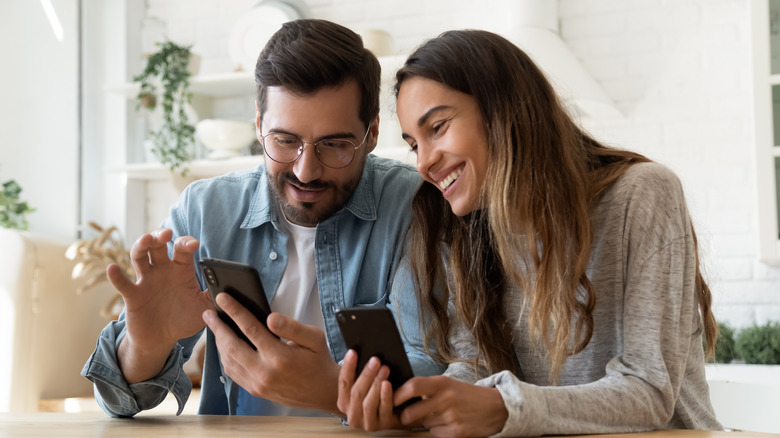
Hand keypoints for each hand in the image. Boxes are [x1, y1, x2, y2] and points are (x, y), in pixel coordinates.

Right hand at [112, 228, 212, 381]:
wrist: (162, 340)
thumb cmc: (183, 320)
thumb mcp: (204, 309)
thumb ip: (216, 297)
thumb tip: (230, 289)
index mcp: (181, 270)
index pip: (182, 249)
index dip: (186, 243)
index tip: (193, 245)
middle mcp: (162, 270)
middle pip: (158, 245)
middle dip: (160, 235)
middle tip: (167, 234)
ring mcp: (146, 280)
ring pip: (140, 256)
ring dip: (141, 245)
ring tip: (146, 240)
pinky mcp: (133, 295)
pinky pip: (122, 283)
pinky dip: (116, 276)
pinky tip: (113, 269)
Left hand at [203, 293, 341, 412]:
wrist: (322, 391)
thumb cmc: (318, 360)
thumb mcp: (314, 337)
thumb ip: (292, 326)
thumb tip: (270, 317)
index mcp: (280, 356)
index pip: (250, 329)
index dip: (234, 311)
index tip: (222, 298)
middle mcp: (265, 372)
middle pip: (231, 345)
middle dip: (217, 326)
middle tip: (208, 313)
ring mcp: (257, 384)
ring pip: (228, 360)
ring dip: (218, 342)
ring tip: (215, 326)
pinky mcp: (255, 390)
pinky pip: (232, 372)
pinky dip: (225, 357)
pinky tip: (224, 345)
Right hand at [337, 350, 403, 430]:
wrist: (395, 413)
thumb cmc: (377, 393)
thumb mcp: (366, 385)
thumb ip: (361, 375)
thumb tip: (361, 352)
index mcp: (344, 403)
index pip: (343, 382)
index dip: (348, 366)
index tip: (353, 352)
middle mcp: (352, 415)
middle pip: (356, 392)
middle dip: (366, 375)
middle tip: (375, 359)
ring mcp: (366, 423)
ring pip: (368, 403)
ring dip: (376, 384)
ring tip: (385, 368)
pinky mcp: (382, 426)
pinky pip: (383, 410)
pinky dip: (385, 396)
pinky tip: (387, 384)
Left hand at [395, 376, 508, 436]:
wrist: (496, 407)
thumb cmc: (466, 395)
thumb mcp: (447, 384)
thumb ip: (426, 389)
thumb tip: (398, 397)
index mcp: (442, 383)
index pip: (412, 386)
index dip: (397, 395)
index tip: (390, 399)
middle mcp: (446, 398)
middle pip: (412, 413)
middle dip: (405, 417)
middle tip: (406, 416)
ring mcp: (452, 417)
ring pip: (423, 425)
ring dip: (426, 423)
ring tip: (439, 416)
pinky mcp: (457, 433)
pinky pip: (435, 434)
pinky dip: (437, 431)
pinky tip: (449, 424)